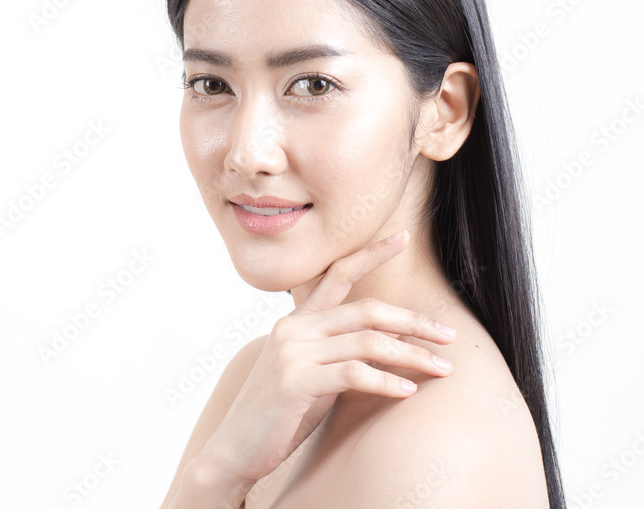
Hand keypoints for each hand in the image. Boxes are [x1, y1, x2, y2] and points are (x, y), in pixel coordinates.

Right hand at [194, 229, 456, 489]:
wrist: (235, 448)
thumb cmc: (278, 413)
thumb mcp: (312, 372)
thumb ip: (342, 349)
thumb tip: (391, 336)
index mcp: (297, 321)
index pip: (337, 275)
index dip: (371, 253)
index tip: (403, 236)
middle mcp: (294, 328)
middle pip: (367, 310)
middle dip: (414, 321)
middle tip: (449, 335)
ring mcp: (292, 353)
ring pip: (368, 342)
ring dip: (412, 355)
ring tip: (442, 369)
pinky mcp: (295, 381)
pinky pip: (353, 374)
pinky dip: (386, 382)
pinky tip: (407, 391)